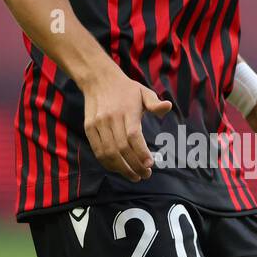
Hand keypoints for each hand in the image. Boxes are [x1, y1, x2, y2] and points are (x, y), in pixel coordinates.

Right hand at [83, 64, 171, 179]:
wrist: (98, 80)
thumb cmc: (126, 89)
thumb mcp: (143, 92)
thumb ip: (155, 103)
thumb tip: (168, 107)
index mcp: (127, 110)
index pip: (133, 136)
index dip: (141, 153)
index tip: (150, 164)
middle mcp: (111, 118)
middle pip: (122, 148)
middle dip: (134, 166)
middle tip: (145, 175)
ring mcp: (98, 124)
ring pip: (109, 152)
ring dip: (122, 169)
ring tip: (134, 176)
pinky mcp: (89, 128)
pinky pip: (98, 151)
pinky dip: (108, 164)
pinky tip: (119, 169)